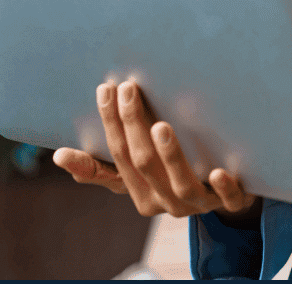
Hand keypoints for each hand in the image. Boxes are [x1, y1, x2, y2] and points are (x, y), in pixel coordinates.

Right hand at [52, 80, 258, 219]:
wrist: (229, 196)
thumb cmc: (174, 179)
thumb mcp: (139, 176)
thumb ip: (102, 169)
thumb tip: (59, 157)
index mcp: (142, 195)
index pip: (120, 157)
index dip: (111, 124)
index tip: (107, 88)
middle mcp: (168, 201)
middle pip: (145, 165)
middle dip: (134, 127)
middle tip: (129, 89)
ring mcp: (200, 203)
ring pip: (182, 185)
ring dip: (171, 156)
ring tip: (162, 126)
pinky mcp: (232, 199)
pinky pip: (228, 200)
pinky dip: (223, 187)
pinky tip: (218, 172)